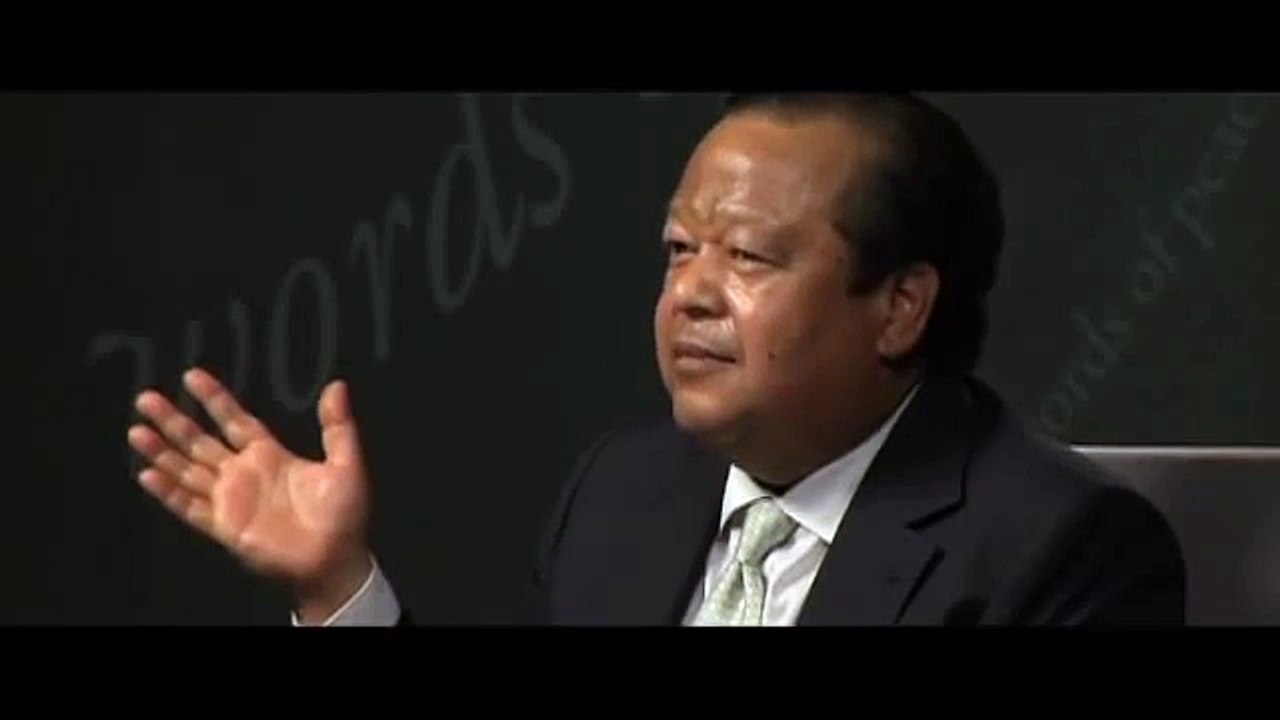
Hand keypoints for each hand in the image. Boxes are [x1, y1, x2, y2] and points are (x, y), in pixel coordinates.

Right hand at [128, 367, 372, 620]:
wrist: (334, 560)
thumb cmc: (343, 513)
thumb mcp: (346, 464)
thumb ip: (339, 426)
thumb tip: (338, 384)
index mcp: (269, 455)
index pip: (235, 420)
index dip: (214, 399)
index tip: (191, 376)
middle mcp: (243, 473)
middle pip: (200, 441)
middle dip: (174, 421)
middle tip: (145, 398)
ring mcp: (230, 499)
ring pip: (187, 470)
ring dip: (162, 452)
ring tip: (136, 431)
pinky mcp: (223, 525)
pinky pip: (190, 506)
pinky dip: (169, 492)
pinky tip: (147, 475)